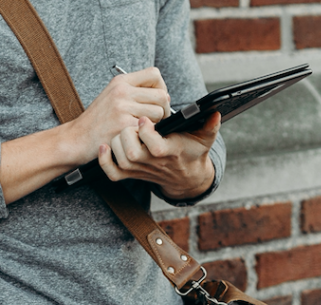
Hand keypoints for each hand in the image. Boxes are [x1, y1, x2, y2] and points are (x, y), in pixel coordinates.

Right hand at [65, 67, 170, 164]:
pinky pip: (149, 128)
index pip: (155, 74)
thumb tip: (165, 96)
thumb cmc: (98, 121)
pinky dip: (146, 135)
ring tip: (142, 128)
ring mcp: (122, 107)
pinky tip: (136, 137)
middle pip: (162, 96)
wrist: (77, 138)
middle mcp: (121, 91)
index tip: (156, 101)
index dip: (161, 88)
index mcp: (121, 81)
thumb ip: (136, 92)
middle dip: (164, 110)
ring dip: (156, 124)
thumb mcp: (113, 96)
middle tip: (155, 120)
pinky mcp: (123, 125)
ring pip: (159, 113)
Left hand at [98, 112, 220, 199]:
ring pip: (121, 159)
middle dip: (128, 134)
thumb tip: (216, 112)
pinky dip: (104, 161)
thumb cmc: (193, 151)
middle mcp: (153, 163)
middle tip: (132, 124)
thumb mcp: (205, 138)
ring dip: (117, 143)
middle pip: (132, 153)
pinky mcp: (132, 174)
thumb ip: (210, 126)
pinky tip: (105, 146)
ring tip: (124, 130)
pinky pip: (113, 173)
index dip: (147, 132)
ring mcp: (141, 170)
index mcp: (171, 152)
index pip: (155, 147)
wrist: (186, 176)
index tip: (146, 118)